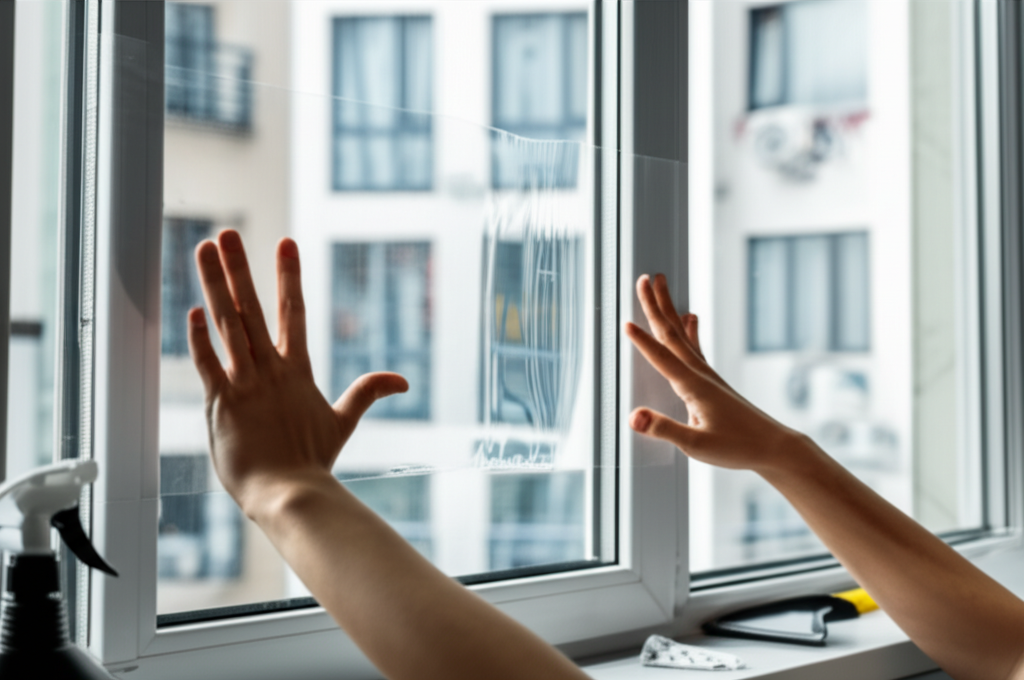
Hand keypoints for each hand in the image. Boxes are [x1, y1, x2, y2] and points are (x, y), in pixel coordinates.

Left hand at [187, 230, 407, 517]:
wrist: (291, 494)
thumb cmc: (313, 461)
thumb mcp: (342, 422)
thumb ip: (367, 393)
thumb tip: (403, 381)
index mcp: (296, 370)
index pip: (294, 312)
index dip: (290, 275)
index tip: (285, 243)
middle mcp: (270, 370)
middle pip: (253, 308)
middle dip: (240, 267)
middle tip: (229, 232)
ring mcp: (245, 384)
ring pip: (226, 325)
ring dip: (215, 285)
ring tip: (204, 250)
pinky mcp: (222, 404)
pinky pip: (208, 364)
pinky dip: (199, 338)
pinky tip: (191, 310)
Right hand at [625, 273, 803, 472]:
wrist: (772, 446)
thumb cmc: (736, 447)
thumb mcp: (695, 445)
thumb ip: (663, 429)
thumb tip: (632, 417)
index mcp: (692, 386)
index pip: (661, 357)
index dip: (642, 341)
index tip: (624, 322)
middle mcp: (699, 373)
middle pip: (671, 333)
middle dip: (655, 305)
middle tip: (643, 278)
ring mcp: (707, 374)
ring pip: (681, 334)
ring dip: (668, 308)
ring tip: (661, 285)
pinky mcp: (712, 380)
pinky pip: (696, 346)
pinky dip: (690, 329)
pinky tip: (691, 317)